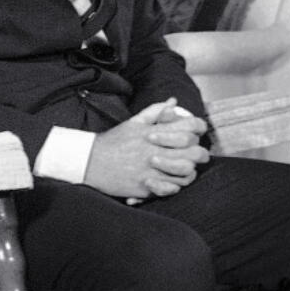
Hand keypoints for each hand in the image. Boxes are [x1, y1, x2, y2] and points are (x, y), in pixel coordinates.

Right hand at [84, 98, 209, 198]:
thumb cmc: (114, 141)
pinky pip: (173, 188)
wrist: (90, 162)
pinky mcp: (147, 186)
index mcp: (154, 131)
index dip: (198, 129)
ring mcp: (153, 169)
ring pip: (187, 172)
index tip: (194, 133)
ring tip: (181, 169)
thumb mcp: (134, 122)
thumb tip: (173, 102)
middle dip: (198, 153)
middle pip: (195, 152)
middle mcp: (156, 150)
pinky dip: (175, 186)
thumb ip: (155, 111)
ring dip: (188, 170)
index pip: (190, 126)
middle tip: (192, 154)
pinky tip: (169, 181)